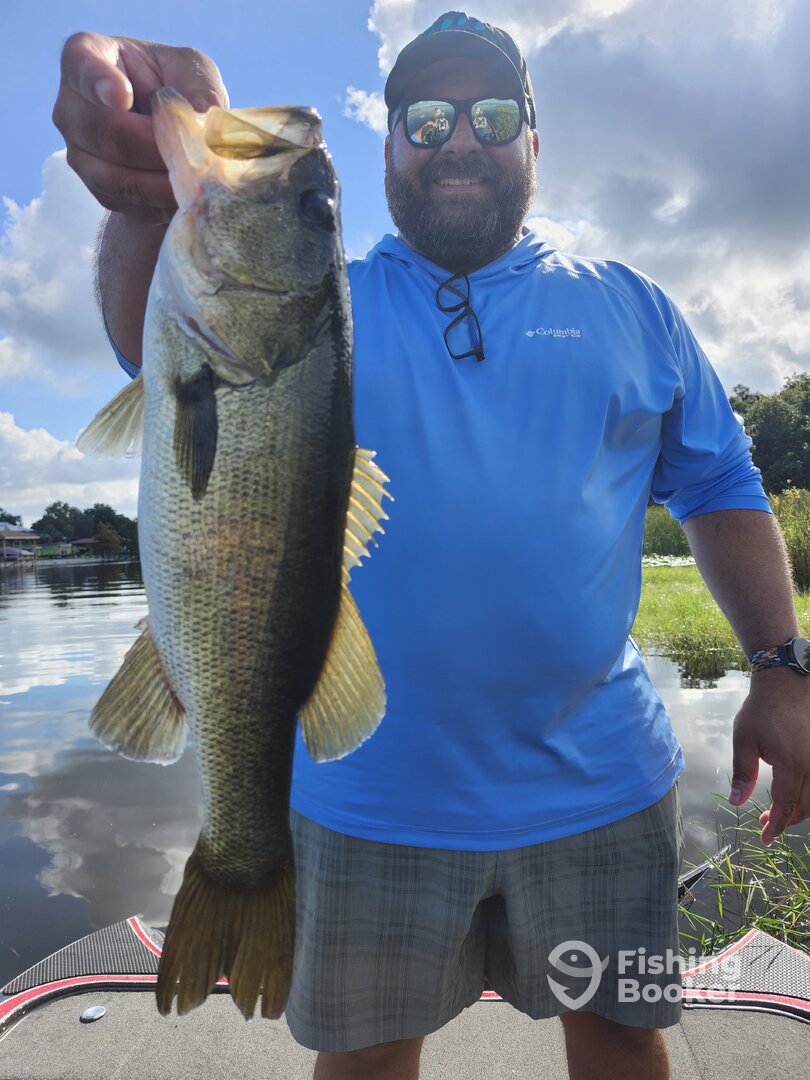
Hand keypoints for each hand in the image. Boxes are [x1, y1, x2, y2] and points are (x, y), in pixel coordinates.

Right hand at [53, 32, 228, 223]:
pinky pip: (126, 202)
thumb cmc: (174, 86)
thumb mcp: (192, 71)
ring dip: (159, 183)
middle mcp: (71, 106)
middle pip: (104, 134)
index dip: (100, 83)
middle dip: (154, 148)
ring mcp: (78, 151)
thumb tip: (205, 123)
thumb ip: (200, 88)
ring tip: (194, 181)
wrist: (168, 132)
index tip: (123, 97)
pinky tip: (184, 196)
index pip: (83, 66)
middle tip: (190, 155)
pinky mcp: (98, 189)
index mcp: (88, 56)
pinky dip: (159, 203)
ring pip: (114, 176)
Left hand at [728, 670, 809, 844]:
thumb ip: (743, 774)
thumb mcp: (744, 740)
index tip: (765, 838)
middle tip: (765, 825)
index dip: (776, 826)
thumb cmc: (761, 710)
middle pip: (805, 807)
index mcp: (792, 765)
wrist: (786, 683)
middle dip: (786, 821)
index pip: (786, 807)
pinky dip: (807, 795)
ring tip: (777, 812)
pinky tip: (791, 793)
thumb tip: (737, 803)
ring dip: (798, 809)